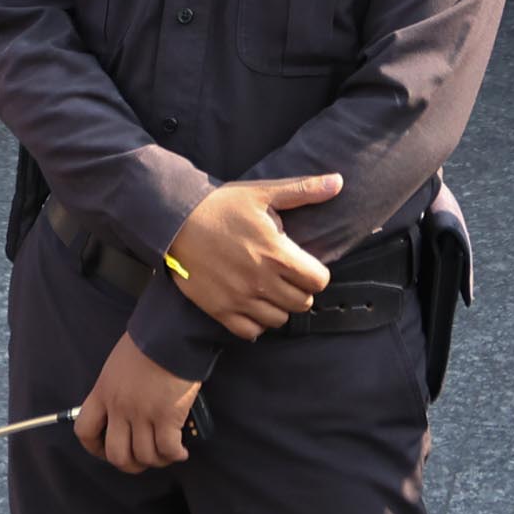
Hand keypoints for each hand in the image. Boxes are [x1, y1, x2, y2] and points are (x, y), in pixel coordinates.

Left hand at [74, 335, 204, 473]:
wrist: (169, 333)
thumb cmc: (147, 342)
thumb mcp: (117, 365)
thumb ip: (115, 389)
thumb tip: (125, 409)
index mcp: (103, 393)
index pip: (84, 430)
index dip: (94, 448)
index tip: (106, 450)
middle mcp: (119, 408)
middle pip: (116, 454)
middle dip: (130, 465)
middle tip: (141, 460)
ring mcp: (143, 414)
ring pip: (144, 456)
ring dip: (157, 461)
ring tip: (166, 455)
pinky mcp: (167, 416)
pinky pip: (167, 449)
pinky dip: (175, 455)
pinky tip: (180, 452)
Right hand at [164, 172, 342, 339]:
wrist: (175, 221)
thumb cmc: (221, 205)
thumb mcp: (263, 193)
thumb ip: (303, 190)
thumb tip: (338, 182)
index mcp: (277, 254)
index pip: (318, 281)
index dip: (316, 274)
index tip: (304, 266)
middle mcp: (261, 281)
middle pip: (302, 304)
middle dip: (300, 290)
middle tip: (287, 277)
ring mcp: (240, 298)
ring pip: (279, 320)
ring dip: (279, 307)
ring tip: (269, 290)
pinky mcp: (220, 310)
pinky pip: (251, 331)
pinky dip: (256, 323)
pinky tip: (252, 304)